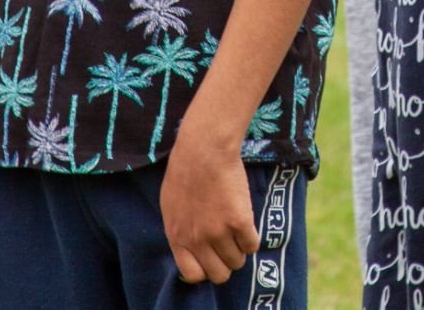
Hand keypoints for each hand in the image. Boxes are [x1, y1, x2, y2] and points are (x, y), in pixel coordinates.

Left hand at [161, 121, 257, 284]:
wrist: (204, 149)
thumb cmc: (185, 171)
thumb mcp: (171, 206)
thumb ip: (180, 230)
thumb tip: (190, 246)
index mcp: (178, 237)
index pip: (193, 275)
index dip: (206, 270)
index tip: (212, 259)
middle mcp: (197, 240)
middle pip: (219, 274)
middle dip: (226, 263)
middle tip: (229, 246)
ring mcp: (219, 232)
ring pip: (238, 261)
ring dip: (240, 250)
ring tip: (238, 232)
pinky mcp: (239, 221)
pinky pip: (252, 245)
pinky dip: (252, 238)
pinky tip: (247, 224)